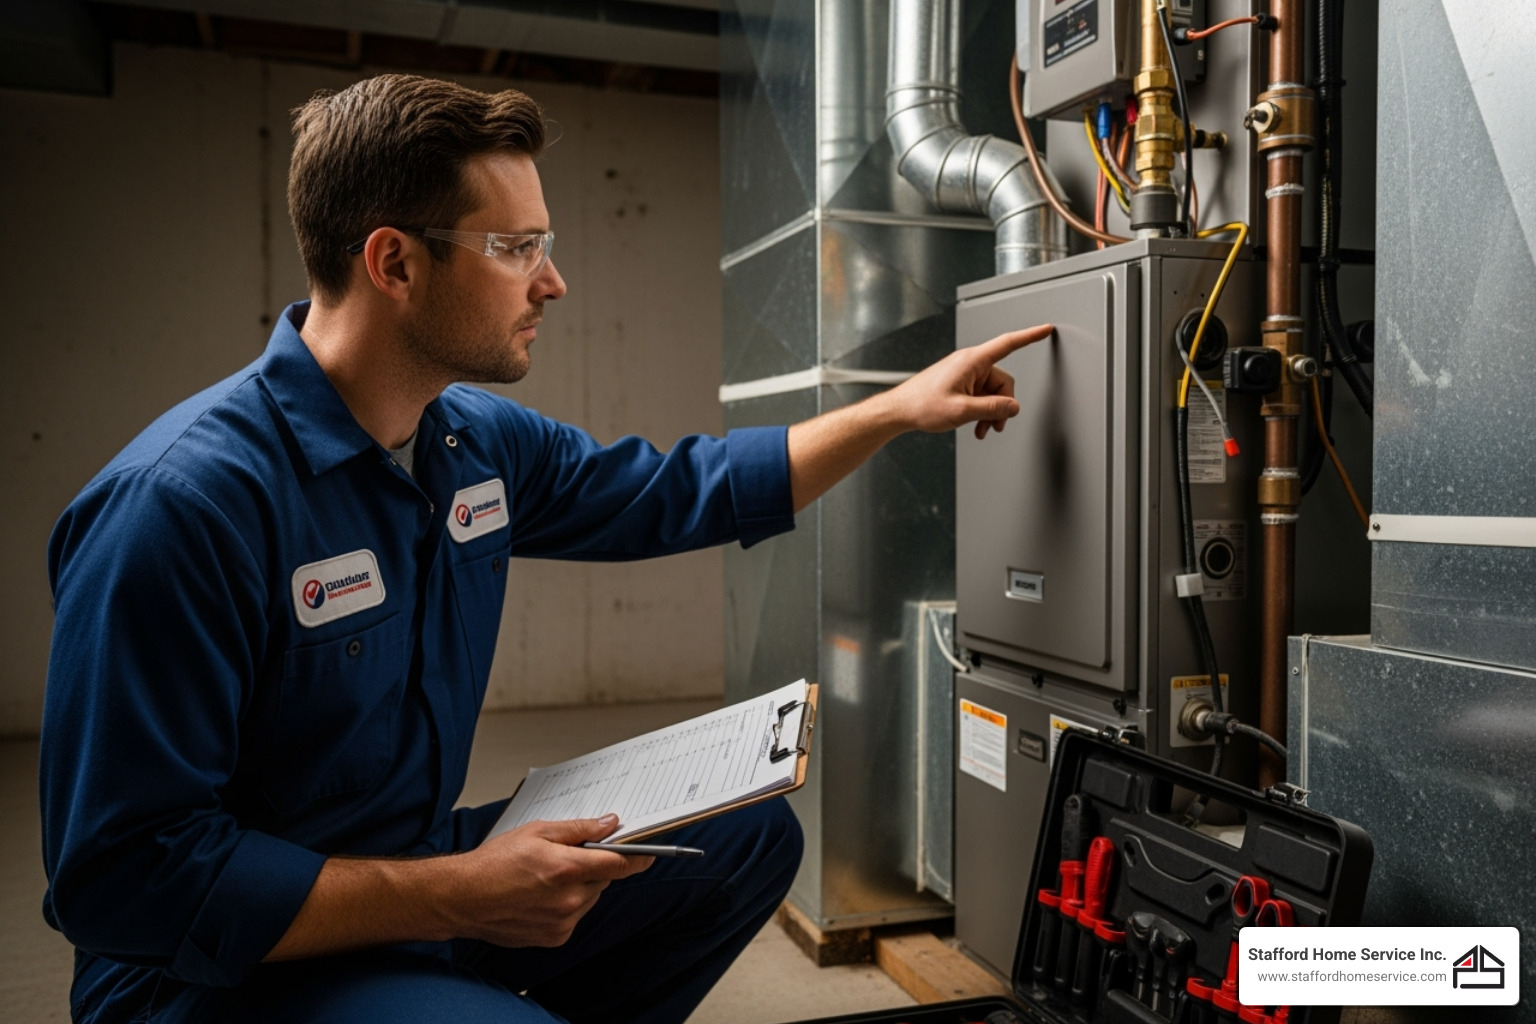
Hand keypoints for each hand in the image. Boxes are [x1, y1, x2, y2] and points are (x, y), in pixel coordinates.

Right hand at [445, 813, 653, 947]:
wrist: (462, 899)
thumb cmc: (493, 863)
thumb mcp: (537, 832)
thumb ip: (579, 829)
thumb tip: (609, 825)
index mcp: (566, 870)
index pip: (617, 864)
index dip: (637, 857)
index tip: (649, 853)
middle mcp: (568, 900)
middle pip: (603, 880)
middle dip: (594, 866)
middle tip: (570, 857)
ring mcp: (562, 922)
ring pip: (590, 898)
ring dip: (581, 886)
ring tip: (548, 876)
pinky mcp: (555, 937)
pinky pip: (575, 915)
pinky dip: (568, 904)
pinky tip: (542, 895)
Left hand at [887, 324, 1053, 438]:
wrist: (900, 411)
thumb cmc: (921, 404)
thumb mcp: (962, 411)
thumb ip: (992, 408)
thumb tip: (1013, 407)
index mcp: (971, 361)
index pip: (1008, 344)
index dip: (1029, 336)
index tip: (1045, 329)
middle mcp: (969, 364)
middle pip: (1003, 381)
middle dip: (1002, 405)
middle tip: (994, 425)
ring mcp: (965, 374)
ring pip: (992, 392)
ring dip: (990, 412)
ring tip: (981, 428)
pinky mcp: (960, 383)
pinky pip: (981, 396)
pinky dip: (981, 411)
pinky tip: (975, 425)